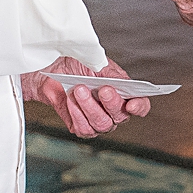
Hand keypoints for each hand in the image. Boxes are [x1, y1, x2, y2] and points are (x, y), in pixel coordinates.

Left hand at [22, 56, 151, 137]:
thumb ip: (112, 74)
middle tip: (102, 89)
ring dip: (90, 106)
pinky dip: (76, 113)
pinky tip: (70, 100)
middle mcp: (113, 111)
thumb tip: (122, 83)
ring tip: (79, 89)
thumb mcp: (97, 64)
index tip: (131, 104)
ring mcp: (98, 121)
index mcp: (123, 94)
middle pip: (121, 116)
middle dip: (111, 103)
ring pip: (102, 124)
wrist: (52, 70)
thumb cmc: (77, 65)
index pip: (140, 106)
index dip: (139, 107)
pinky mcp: (81, 128)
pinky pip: (84, 128)